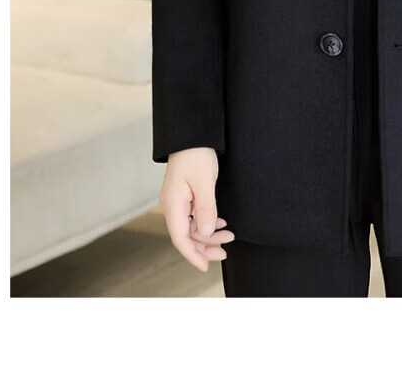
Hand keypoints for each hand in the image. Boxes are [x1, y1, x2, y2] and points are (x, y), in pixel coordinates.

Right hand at [159, 147, 234, 271]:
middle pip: (186, 235)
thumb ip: (206, 209)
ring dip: (209, 234)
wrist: (192, 134)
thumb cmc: (196, 154)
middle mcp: (172, 205)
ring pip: (192, 227)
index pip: (180, 238)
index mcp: (173, 205)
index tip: (206, 266)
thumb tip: (206, 233)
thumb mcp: (205, 182)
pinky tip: (220, 222)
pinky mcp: (184, 195)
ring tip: (229, 235)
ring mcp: (178, 201)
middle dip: (205, 246)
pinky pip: (194, 216)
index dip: (193, 255)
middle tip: (225, 251)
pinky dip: (207, 222)